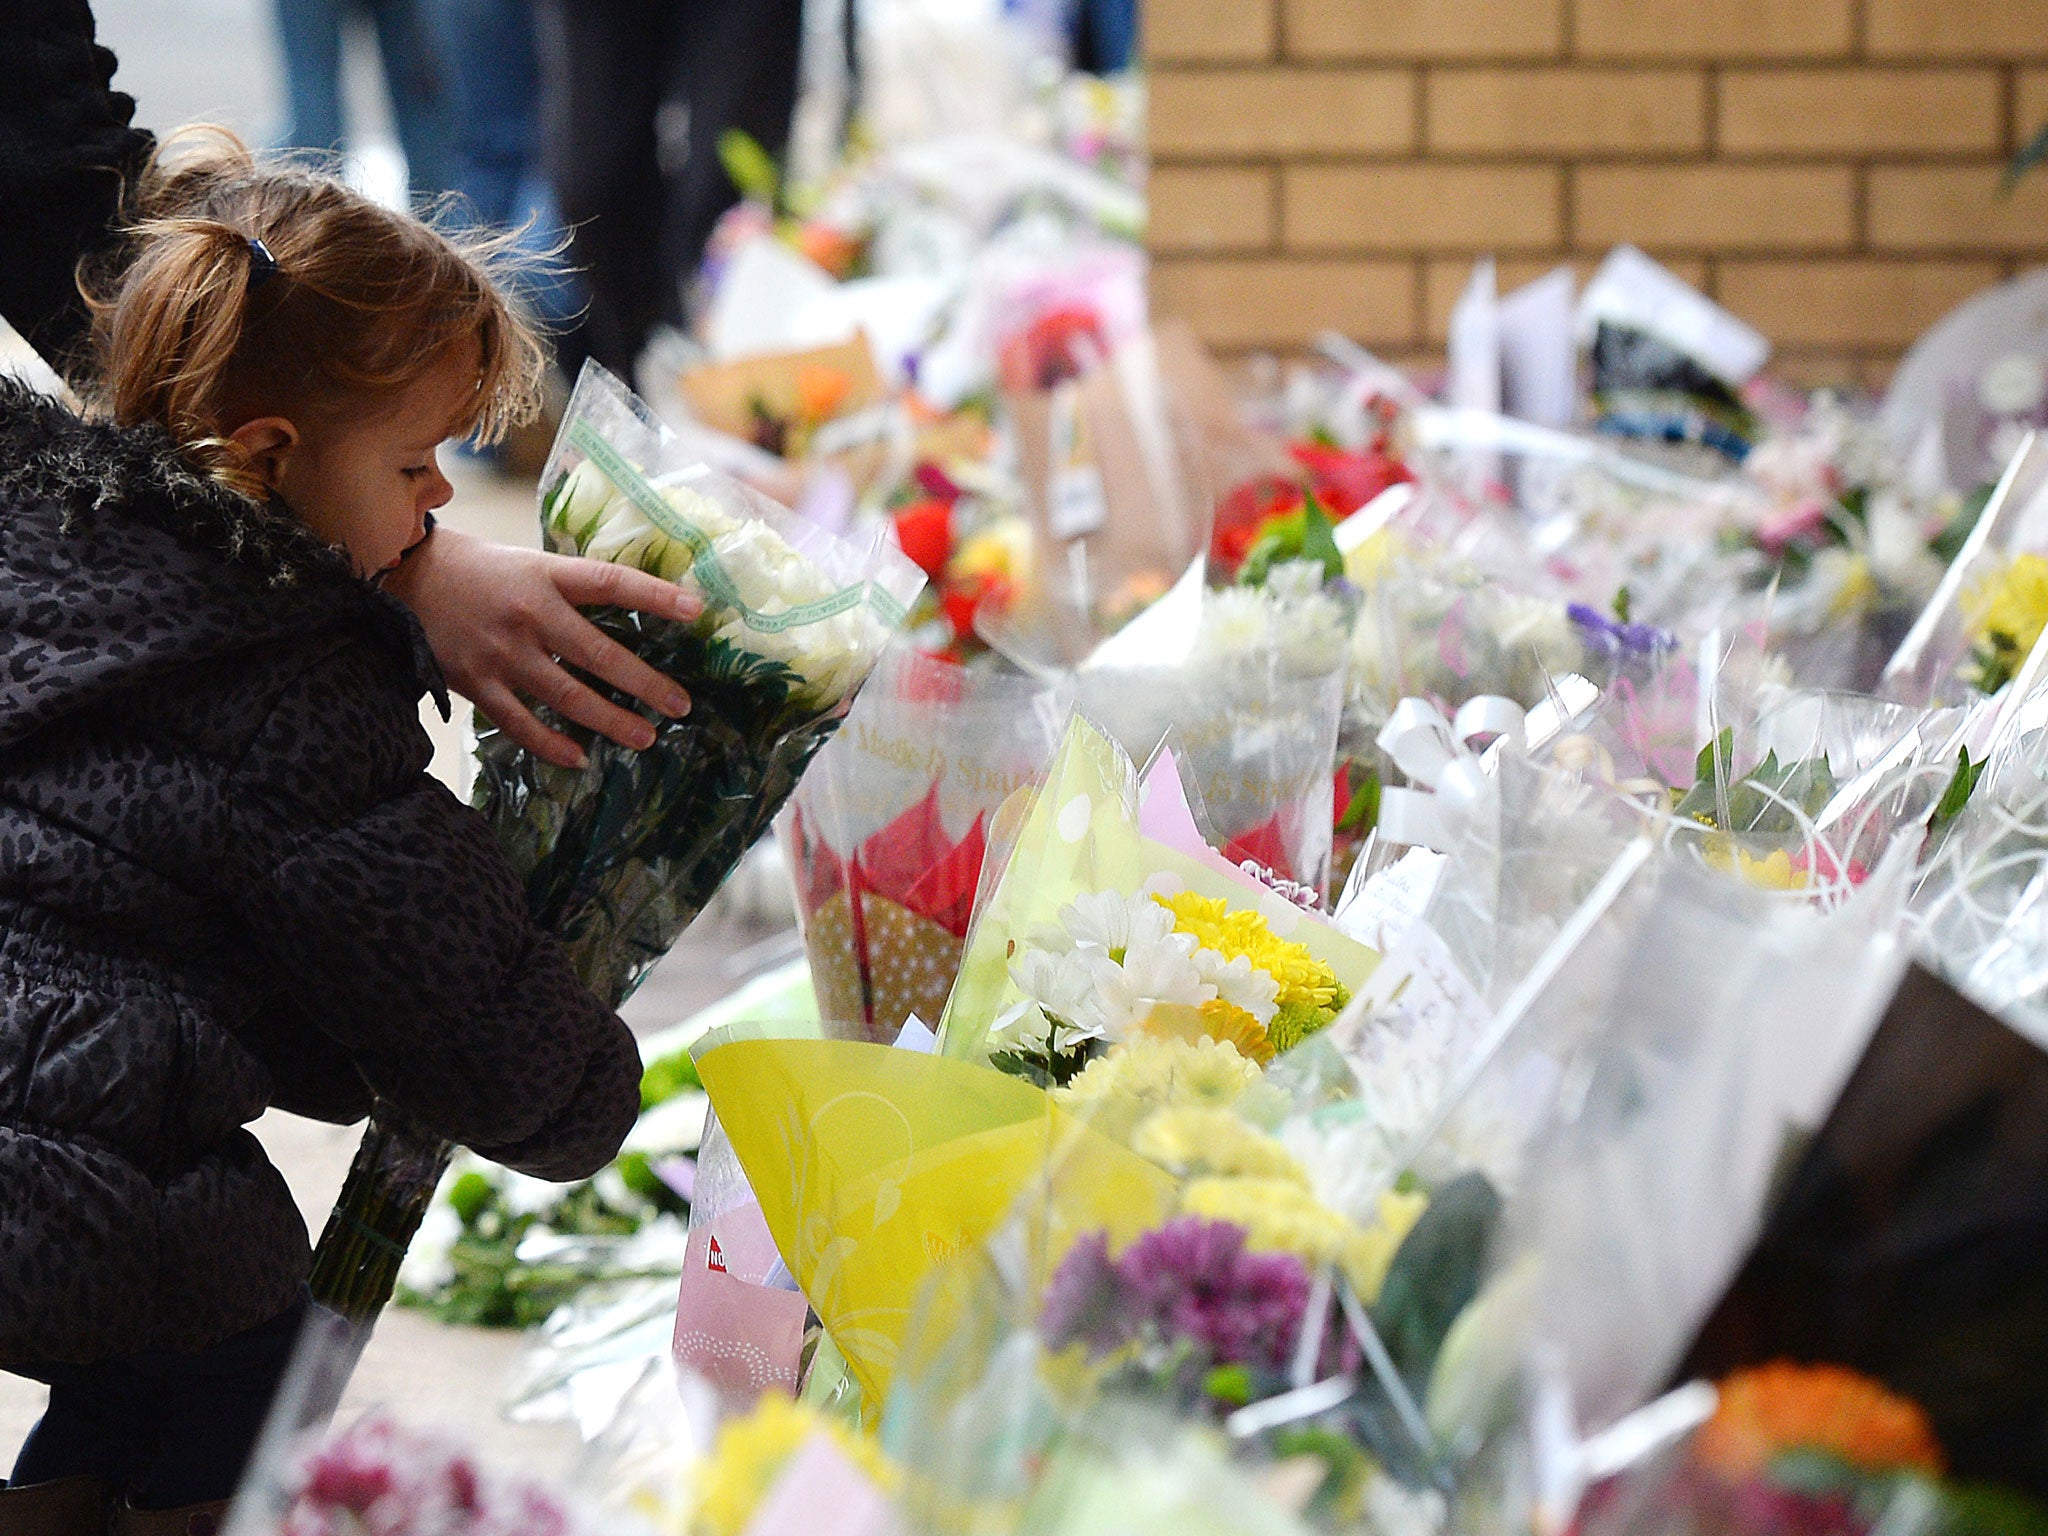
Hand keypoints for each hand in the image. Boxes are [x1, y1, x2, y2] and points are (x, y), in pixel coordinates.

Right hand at [382, 525, 704, 768]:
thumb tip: (638, 608)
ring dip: (610, 721)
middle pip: (597, 653)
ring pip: (566, 697)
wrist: (407, 577)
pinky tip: (580, 758)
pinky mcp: (475, 682)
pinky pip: (520, 723)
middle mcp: (527, 615)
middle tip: (681, 705)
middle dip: (644, 683)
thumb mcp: (531, 564)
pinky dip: (551, 745)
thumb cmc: (483, 572)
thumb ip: (574, 589)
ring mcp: (500, 653)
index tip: (697, 610)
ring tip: (646, 737)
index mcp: (545, 577)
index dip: (654, 596)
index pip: (609, 583)